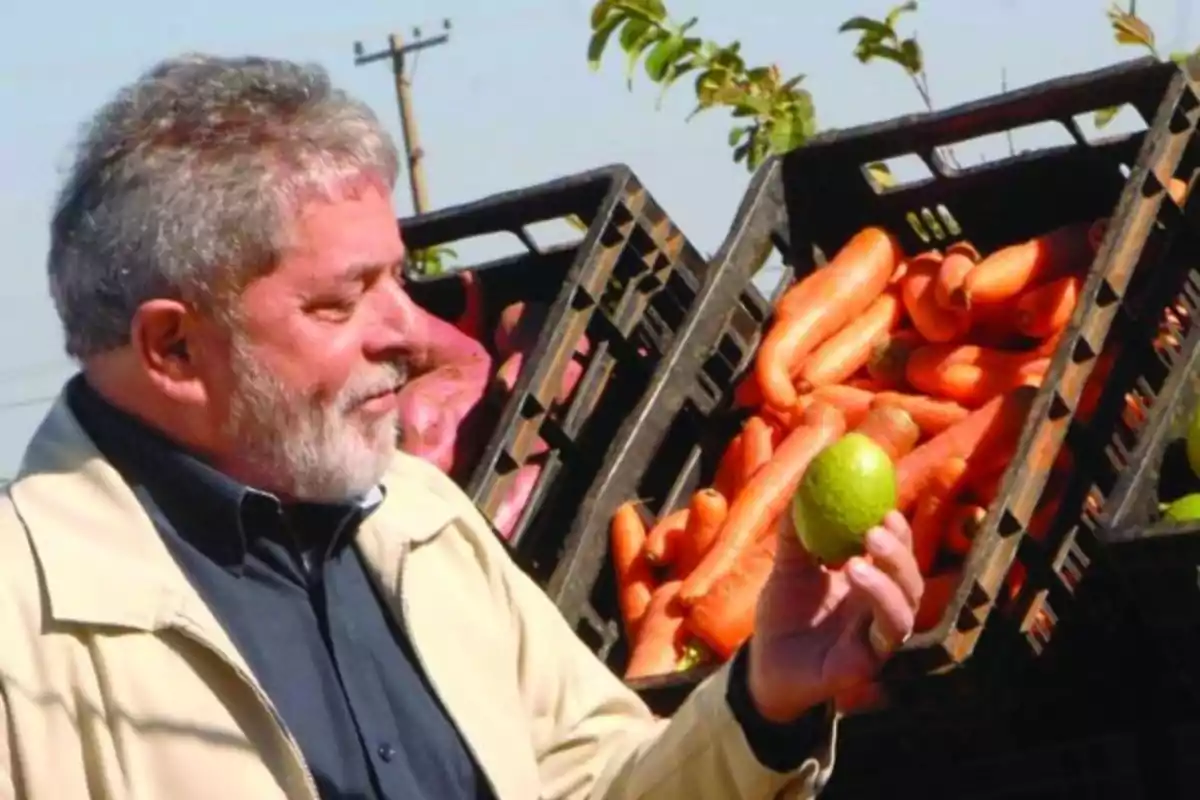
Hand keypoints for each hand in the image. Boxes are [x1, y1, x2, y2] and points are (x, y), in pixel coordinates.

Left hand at [746, 510, 923, 722]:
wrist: (764, 665)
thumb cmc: (782, 614)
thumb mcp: (787, 566)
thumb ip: (796, 531)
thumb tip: (804, 483)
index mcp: (867, 583)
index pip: (894, 552)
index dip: (895, 527)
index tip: (882, 500)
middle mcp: (880, 607)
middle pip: (909, 575)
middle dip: (900, 547)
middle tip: (879, 523)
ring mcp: (880, 635)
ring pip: (906, 603)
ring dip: (891, 574)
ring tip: (860, 555)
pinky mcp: (872, 659)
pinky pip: (889, 630)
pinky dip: (880, 601)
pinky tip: (856, 577)